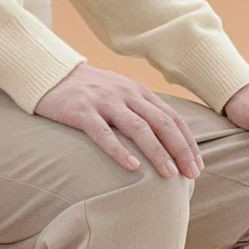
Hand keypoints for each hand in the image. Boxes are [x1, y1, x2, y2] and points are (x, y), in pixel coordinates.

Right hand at [36, 65, 202, 179]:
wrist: (51, 73)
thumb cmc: (86, 91)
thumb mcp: (118, 94)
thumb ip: (138, 110)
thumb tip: (161, 138)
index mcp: (138, 92)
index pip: (172, 118)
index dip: (188, 142)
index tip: (197, 165)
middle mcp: (126, 95)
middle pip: (162, 124)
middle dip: (181, 150)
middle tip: (191, 174)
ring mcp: (105, 103)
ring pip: (139, 129)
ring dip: (158, 153)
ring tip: (169, 175)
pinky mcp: (82, 112)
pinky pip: (104, 134)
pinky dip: (120, 151)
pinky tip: (132, 167)